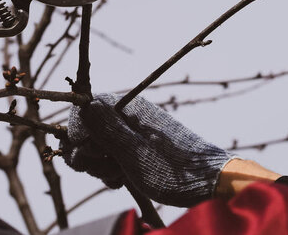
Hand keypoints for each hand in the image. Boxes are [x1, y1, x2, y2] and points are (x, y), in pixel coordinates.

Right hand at [62, 93, 234, 206]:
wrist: (209, 183)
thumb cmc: (175, 171)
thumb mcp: (135, 153)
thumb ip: (107, 129)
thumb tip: (85, 104)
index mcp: (127, 107)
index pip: (84, 108)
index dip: (78, 133)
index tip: (89, 153)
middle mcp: (126, 115)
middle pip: (86, 129)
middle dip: (88, 154)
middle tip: (110, 169)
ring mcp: (130, 131)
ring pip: (95, 145)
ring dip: (99, 165)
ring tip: (120, 176)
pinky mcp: (135, 146)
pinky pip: (109, 154)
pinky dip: (109, 168)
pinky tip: (121, 179)